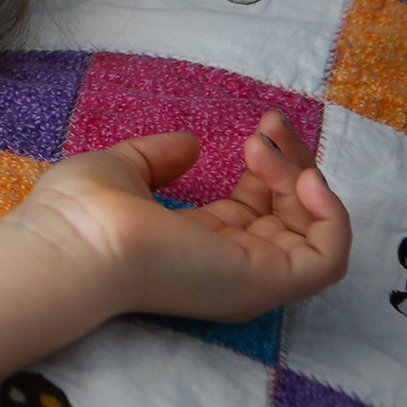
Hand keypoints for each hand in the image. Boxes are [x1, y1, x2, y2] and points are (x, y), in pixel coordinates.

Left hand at [7, 111, 350, 325]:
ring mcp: (250, 277)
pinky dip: (331, 216)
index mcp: (196, 243)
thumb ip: (158, 158)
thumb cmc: (82, 211)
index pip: (254, 209)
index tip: (259, 127)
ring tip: (265, 145)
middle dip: (291, 163)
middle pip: (288, 216)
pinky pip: (327, 259)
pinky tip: (303, 177)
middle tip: (270, 124)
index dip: (266, 168)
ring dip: (304, 179)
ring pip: (312, 232)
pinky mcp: (266, 282)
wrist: (75, 243)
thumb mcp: (122, 170)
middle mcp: (228, 265)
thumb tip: (191, 144)